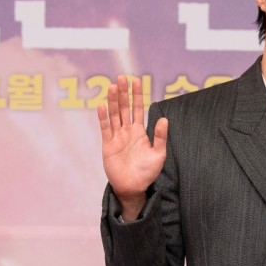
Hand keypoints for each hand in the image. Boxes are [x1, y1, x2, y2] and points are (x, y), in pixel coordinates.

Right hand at [97, 75, 168, 219]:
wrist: (133, 188)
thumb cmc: (147, 173)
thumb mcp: (158, 155)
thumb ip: (160, 137)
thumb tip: (163, 119)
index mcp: (140, 132)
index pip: (138, 109)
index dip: (137, 95)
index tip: (136, 80)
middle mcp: (127, 132)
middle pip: (124, 108)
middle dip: (123, 93)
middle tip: (121, 78)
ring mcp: (116, 137)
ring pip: (114, 115)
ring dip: (113, 101)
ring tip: (112, 87)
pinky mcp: (107, 145)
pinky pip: (105, 128)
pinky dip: (103, 117)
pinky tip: (101, 106)